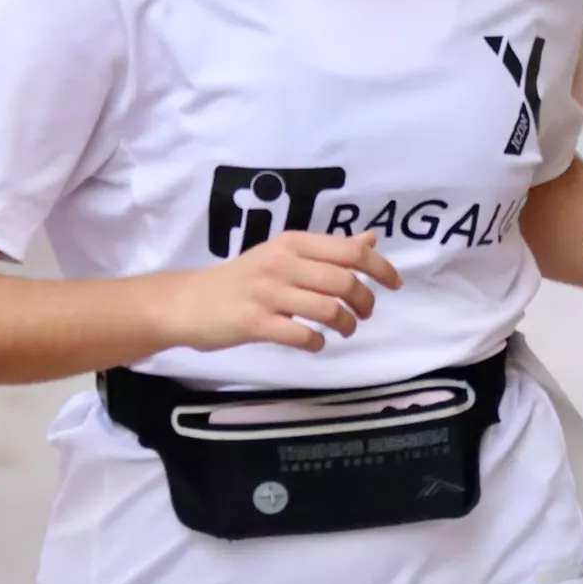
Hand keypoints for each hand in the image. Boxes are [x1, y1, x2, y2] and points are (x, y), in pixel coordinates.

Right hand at [163, 232, 403, 353]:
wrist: (189, 302)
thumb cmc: (242, 280)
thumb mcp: (284, 255)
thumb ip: (327, 250)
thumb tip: (369, 241)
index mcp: (292, 242)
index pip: (349, 251)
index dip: (380, 268)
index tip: (394, 284)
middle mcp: (281, 262)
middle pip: (344, 281)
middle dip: (364, 302)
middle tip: (363, 314)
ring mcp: (267, 292)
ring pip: (327, 309)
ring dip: (345, 325)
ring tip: (342, 330)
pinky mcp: (254, 322)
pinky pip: (301, 335)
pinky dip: (317, 342)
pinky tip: (315, 342)